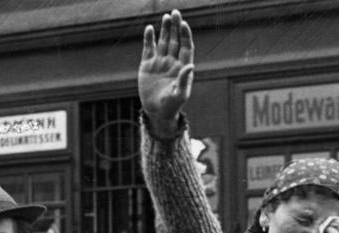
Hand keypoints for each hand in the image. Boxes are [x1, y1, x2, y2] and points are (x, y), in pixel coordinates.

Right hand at [138, 9, 193, 137]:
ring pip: (163, 42)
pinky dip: (149, 39)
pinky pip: (149, 49)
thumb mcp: (180, 95)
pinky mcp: (147, 65)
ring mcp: (160, 62)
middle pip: (175, 41)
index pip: (186, 47)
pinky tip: (149, 29)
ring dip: (165, 30)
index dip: (185, 35)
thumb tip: (191, 65)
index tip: (184, 24)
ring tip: (166, 17)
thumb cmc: (171, 106)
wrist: (157, 112)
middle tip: (175, 13)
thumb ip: (184, 80)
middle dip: (176, 27)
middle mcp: (172, 62)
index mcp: (183, 67)